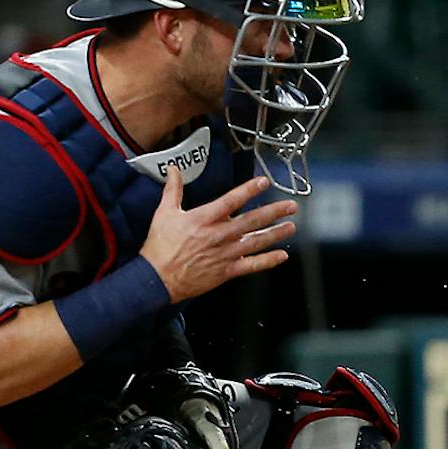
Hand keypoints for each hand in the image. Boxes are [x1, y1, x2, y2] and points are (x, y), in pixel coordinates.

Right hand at [139, 170, 297, 302]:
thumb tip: (174, 170)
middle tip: (291, 206)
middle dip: (274, 212)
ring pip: (256, 241)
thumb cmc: (160, 246)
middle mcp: (218, 235)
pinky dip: (268, 261)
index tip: (264, 182)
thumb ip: (173, 190)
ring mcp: (224, 254)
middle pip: (251, 220)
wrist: (155, 278)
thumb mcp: (164, 213)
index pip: (231, 200)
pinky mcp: (226, 271)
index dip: (249, 190)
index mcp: (204, 219)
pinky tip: (282, 255)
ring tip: (291, 226)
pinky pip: (251, 265)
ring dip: (276, 234)